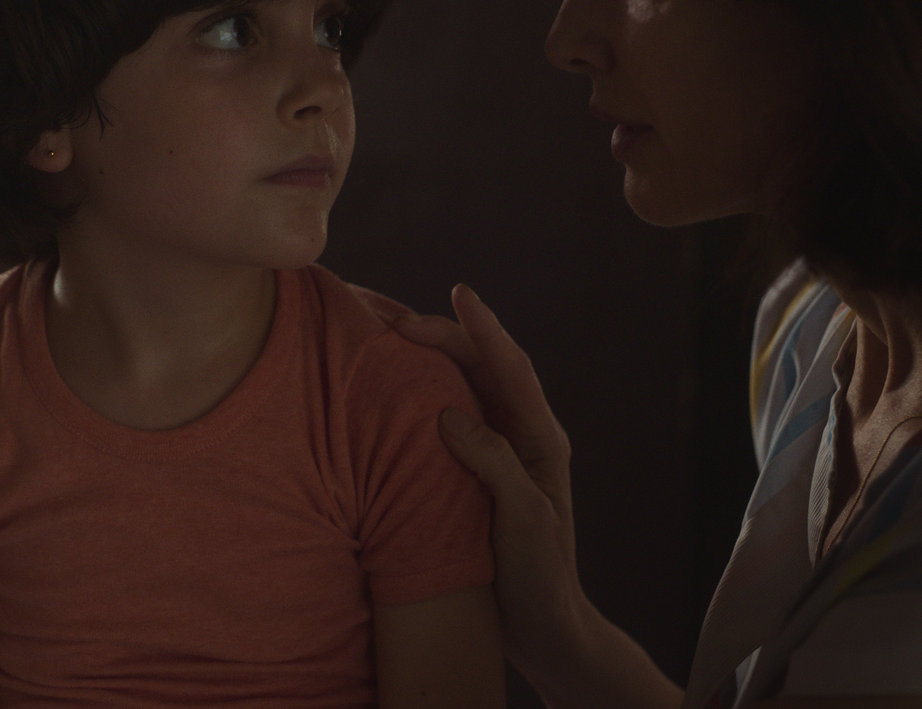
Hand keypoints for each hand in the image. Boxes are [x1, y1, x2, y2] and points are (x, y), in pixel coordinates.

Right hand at [395, 285, 584, 691]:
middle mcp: (518, 434)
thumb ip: (493, 463)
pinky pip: (440, 419)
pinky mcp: (469, 470)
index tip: (461, 294)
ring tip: (381, 329)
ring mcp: (493, 450)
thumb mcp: (522, 520)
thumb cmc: (539, 578)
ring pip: (456, 387)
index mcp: (540, 438)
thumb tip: (449, 415)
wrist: (541, 628)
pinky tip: (384, 385)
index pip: (511, 369)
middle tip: (389, 313)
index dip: (485, 329)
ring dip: (422, 357)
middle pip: (477, 367)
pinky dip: (415, 394)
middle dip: (438, 333)